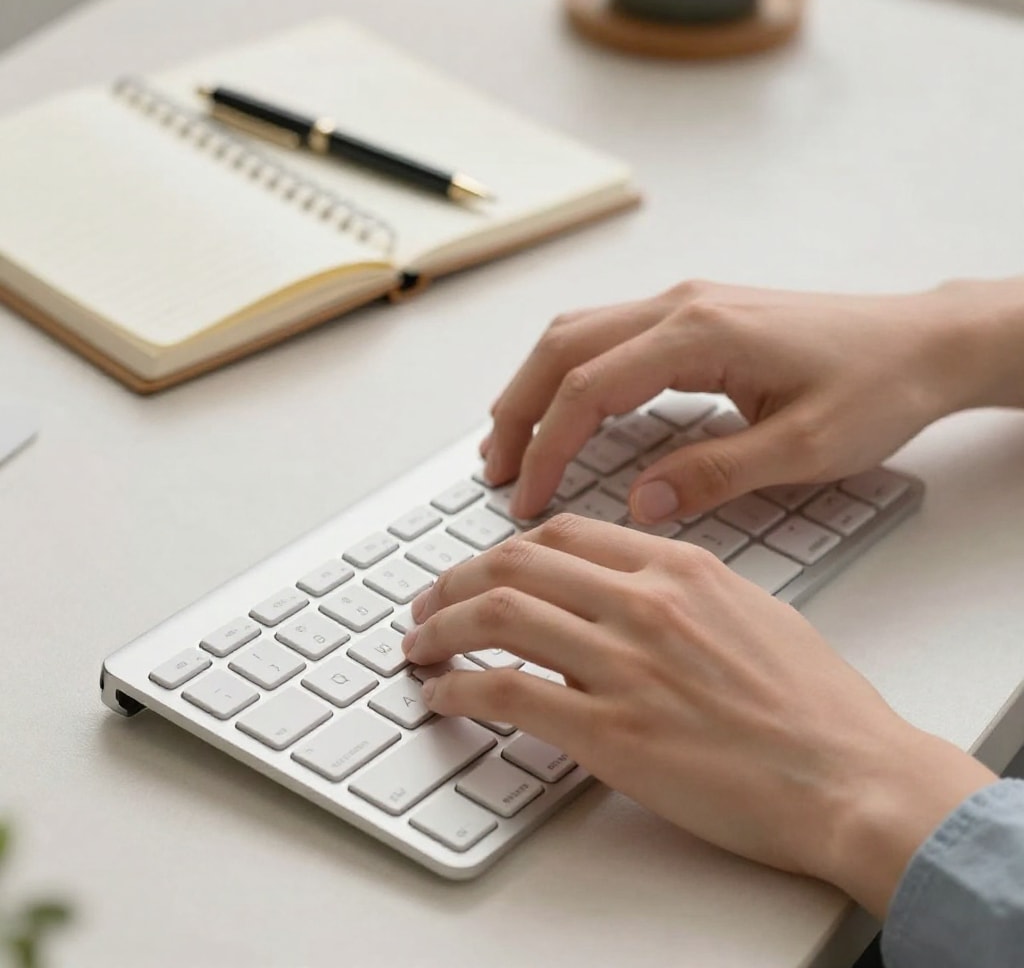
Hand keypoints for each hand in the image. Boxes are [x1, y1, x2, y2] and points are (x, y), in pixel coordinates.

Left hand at [403, 515, 995, 916]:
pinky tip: (442, 696)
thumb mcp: (750, 612)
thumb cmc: (815, 704)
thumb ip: (680, 591)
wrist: (851, 776)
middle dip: (454, 580)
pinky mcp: (609, 732)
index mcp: (679, 568)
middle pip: (515, 565)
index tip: (484, 568)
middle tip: (428, 601)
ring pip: (496, 617)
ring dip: (440, 628)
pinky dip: (458, 690)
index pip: (563, 535)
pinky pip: (506, 693)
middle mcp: (644, 603)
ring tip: (419, 644)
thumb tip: (622, 591)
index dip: (506, 548)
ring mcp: (623, 665)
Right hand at [482, 279, 986, 521]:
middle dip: (518, 409)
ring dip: (536, 387)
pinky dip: (570, 376)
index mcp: (700, 333)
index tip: (528, 496)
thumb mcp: (804, 446)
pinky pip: (607, 338)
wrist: (924, 343)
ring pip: (577, 334)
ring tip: (513, 443)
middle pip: (562, 347)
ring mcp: (685, 306)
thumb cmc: (878, 385)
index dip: (548, 446)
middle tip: (496, 470)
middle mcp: (681, 307)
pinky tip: (566, 413)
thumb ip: (715, 474)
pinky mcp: (695, 319)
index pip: (588, 387)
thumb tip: (640, 504)